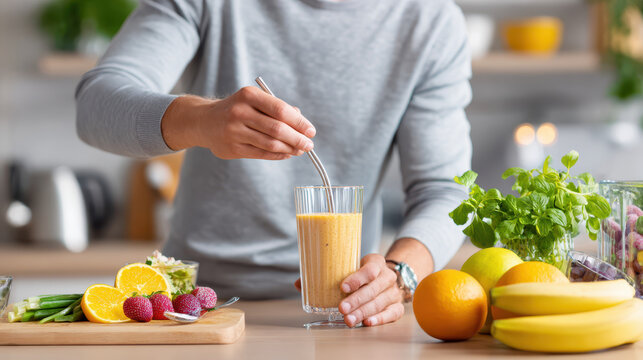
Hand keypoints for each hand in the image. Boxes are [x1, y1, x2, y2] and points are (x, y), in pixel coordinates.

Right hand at [161, 87, 315, 159]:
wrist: (204, 121)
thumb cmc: (237, 109)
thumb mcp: (254, 101)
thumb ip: (277, 108)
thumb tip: (301, 121)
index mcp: (248, 95)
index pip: (280, 110)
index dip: (299, 122)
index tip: (311, 130)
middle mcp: (240, 112)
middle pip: (277, 129)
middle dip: (297, 138)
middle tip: (309, 144)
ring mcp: (234, 131)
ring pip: (270, 143)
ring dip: (290, 149)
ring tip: (300, 150)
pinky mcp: (232, 148)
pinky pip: (261, 153)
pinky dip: (278, 155)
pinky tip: (287, 154)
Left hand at [339, 254, 404, 326]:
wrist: (384, 278)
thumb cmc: (363, 273)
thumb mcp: (355, 266)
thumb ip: (345, 272)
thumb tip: (322, 283)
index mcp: (377, 263)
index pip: (370, 270)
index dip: (356, 280)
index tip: (343, 288)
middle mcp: (388, 277)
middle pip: (373, 289)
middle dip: (356, 301)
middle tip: (342, 308)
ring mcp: (394, 292)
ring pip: (379, 303)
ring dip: (362, 313)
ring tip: (349, 319)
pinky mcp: (398, 306)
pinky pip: (391, 314)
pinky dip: (380, 319)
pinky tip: (367, 322)